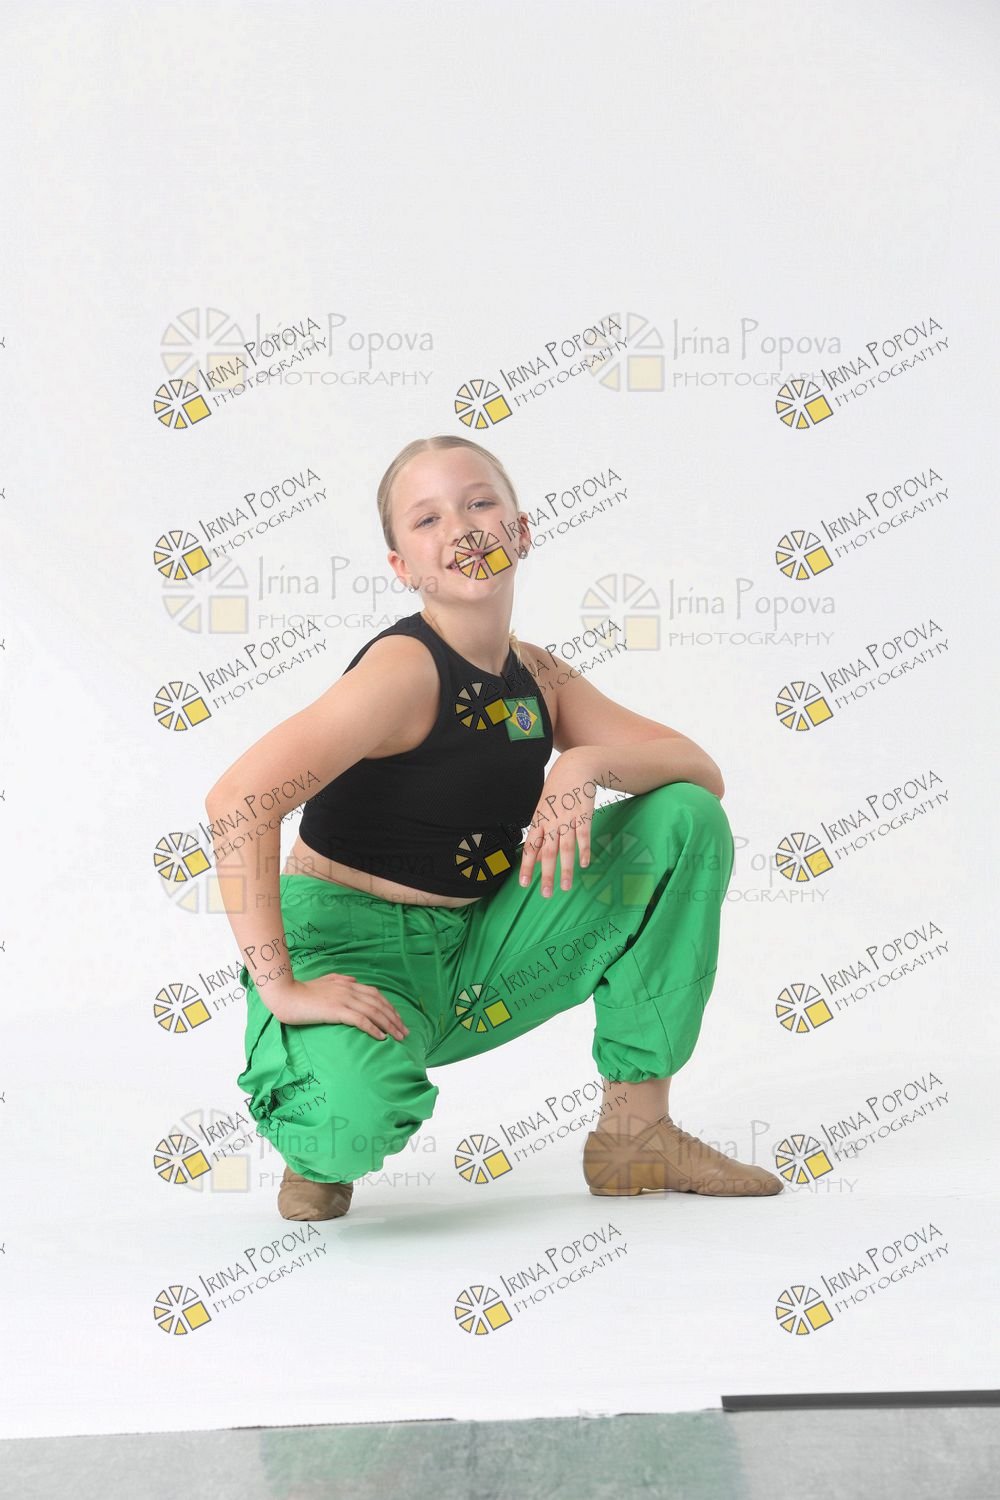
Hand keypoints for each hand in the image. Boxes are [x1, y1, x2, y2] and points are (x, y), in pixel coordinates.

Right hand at [274, 974, 409, 1040]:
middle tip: (405, 1032)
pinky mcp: (336, 1011)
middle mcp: (349, 990)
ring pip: (374, 1012)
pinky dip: (373, 1028)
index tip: (398, 1019)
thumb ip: (340, 979)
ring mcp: (343, 1000)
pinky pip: (360, 1020)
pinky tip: (381, 1037)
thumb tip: (354, 980)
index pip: (376, 995)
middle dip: (395, 1018)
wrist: (286, 995)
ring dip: (389, 1025)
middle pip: (379, 1004)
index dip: (390, 1007)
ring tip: (398, 1037)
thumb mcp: (324, 980)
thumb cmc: (302, 990)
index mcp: (348, 984)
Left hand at [519, 750, 594, 896]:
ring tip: (566, 887)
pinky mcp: (583, 814)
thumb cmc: (557, 791)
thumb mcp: (543, 811)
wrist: (574, 767)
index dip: (526, 866)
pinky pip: (583, 835)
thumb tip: (534, 858)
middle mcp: (552, 822)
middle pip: (547, 852)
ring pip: (565, 847)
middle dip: (546, 875)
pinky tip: (584, 864)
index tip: (523, 884)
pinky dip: (584, 850)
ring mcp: (568, 818)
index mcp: (539, 821)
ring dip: (565, 869)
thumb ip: (540, 836)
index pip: (530, 847)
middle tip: (546, 894)